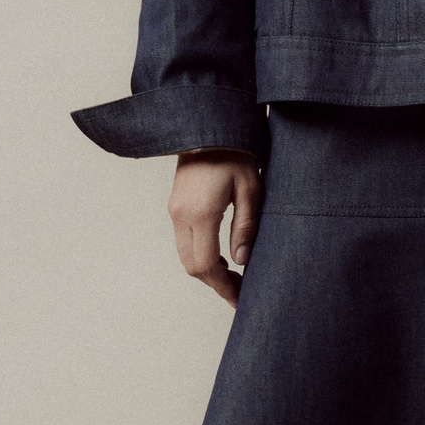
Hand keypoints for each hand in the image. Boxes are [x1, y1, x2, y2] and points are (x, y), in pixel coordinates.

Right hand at [167, 148, 262, 307]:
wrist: (206, 126)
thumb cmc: (235, 152)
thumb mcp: (250, 189)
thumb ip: (246, 227)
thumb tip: (241, 262)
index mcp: (201, 213)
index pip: (206, 265)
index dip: (223, 287)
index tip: (240, 298)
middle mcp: (181, 215)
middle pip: (192, 267)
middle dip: (216, 284)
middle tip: (240, 291)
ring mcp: (174, 211)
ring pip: (186, 257)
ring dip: (208, 271)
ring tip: (234, 277)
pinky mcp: (175, 206)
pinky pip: (184, 242)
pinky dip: (201, 256)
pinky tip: (222, 257)